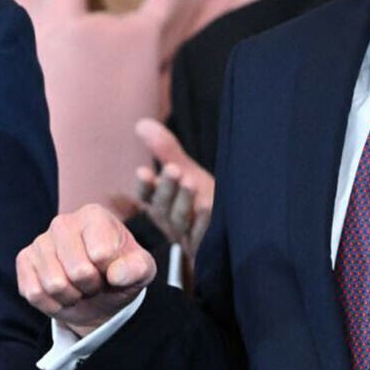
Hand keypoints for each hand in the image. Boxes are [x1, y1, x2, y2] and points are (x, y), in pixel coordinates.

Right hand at [17, 204, 156, 336]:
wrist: (99, 293)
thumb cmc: (120, 273)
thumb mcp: (141, 270)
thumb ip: (137, 268)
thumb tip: (115, 274)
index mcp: (94, 216)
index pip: (102, 254)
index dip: (111, 273)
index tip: (112, 270)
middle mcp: (63, 222)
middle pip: (78, 271)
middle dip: (91, 287)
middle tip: (95, 282)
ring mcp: (40, 241)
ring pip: (54, 285)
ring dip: (72, 296)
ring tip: (79, 287)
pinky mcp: (24, 260)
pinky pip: (34, 293)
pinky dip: (52, 303)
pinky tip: (62, 294)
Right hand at [132, 119, 214, 261]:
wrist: (228, 234)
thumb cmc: (200, 199)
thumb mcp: (184, 172)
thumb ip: (165, 150)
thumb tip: (141, 123)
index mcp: (162, 203)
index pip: (147, 195)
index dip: (145, 185)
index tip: (143, 171)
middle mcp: (171, 220)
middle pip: (163, 206)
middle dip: (167, 187)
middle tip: (174, 170)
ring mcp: (188, 235)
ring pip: (180, 220)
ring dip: (184, 200)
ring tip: (190, 182)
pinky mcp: (206, 246)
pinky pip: (203, 237)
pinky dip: (203, 222)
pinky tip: (208, 207)